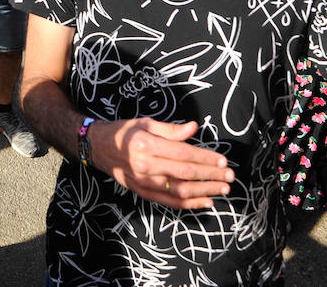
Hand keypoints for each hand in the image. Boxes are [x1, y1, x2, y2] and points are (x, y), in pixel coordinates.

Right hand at [90, 118, 234, 209]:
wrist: (96, 147)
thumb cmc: (122, 131)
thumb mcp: (144, 122)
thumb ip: (170, 129)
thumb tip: (194, 128)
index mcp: (146, 145)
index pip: (183, 154)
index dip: (205, 159)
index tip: (223, 160)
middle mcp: (145, 166)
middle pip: (185, 174)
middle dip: (210, 176)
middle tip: (230, 176)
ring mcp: (143, 182)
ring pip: (180, 191)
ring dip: (204, 191)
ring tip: (223, 189)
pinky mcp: (142, 193)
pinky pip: (169, 202)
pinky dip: (189, 204)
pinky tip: (206, 201)